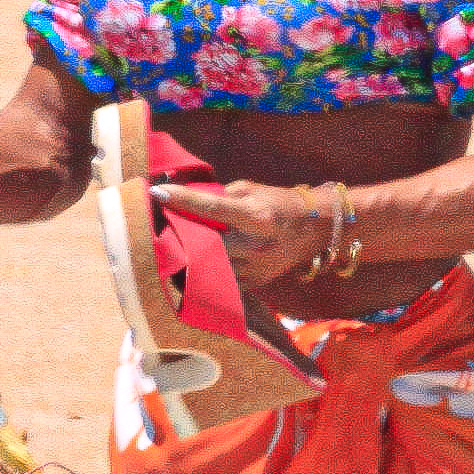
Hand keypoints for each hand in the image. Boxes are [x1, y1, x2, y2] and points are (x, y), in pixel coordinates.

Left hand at [148, 178, 328, 285]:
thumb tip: (189, 200)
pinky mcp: (255, 283)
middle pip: (207, 242)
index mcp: (257, 217)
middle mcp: (257, 246)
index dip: (183, 199)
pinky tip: (202, 259)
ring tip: (183, 242)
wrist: (315, 228)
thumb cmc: (279, 203)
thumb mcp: (252, 190)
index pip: (212, 207)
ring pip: (211, 264)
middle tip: (167, 223)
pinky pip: (222, 278)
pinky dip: (210, 268)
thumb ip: (221, 195)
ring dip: (195, 253)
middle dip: (187, 233)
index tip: (158, 192)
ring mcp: (256, 269)